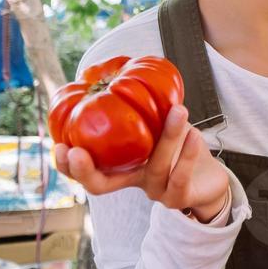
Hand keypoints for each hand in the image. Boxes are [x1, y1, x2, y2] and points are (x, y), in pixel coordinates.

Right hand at [54, 104, 230, 219]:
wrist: (209, 177)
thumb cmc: (177, 146)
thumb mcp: (155, 123)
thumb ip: (134, 104)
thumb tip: (110, 70)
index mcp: (120, 166)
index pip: (86, 170)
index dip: (68, 165)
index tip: (58, 147)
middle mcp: (132, 181)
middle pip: (99, 186)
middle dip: (83, 171)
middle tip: (76, 151)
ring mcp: (154, 192)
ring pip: (155, 167)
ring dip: (168, 136)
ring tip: (178, 109)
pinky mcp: (179, 198)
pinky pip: (180, 177)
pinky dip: (187, 154)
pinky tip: (193, 132)